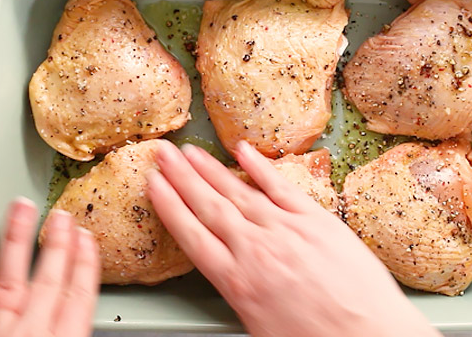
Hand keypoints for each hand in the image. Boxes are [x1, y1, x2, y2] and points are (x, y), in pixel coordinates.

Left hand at [0, 198, 99, 336]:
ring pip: (6, 281)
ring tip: (19, 210)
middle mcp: (29, 333)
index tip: (87, 239)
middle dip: (57, 245)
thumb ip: (71, 333)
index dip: (86, 265)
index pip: (78, 297)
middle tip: (60, 216)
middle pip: (48, 281)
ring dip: (15, 241)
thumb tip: (80, 324)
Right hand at [147, 140, 440, 336]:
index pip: (192, 236)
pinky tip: (242, 151)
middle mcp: (256, 250)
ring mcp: (286, 230)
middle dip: (181, 178)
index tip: (154, 186)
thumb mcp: (261, 330)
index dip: (169, 207)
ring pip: (239, 193)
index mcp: (238, 283)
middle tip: (163, 153)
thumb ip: (241, 295)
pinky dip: (260, 168)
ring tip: (190, 152)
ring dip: (210, 170)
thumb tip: (232, 280)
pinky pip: (281, 187)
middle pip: (209, 207)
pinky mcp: (316, 220)